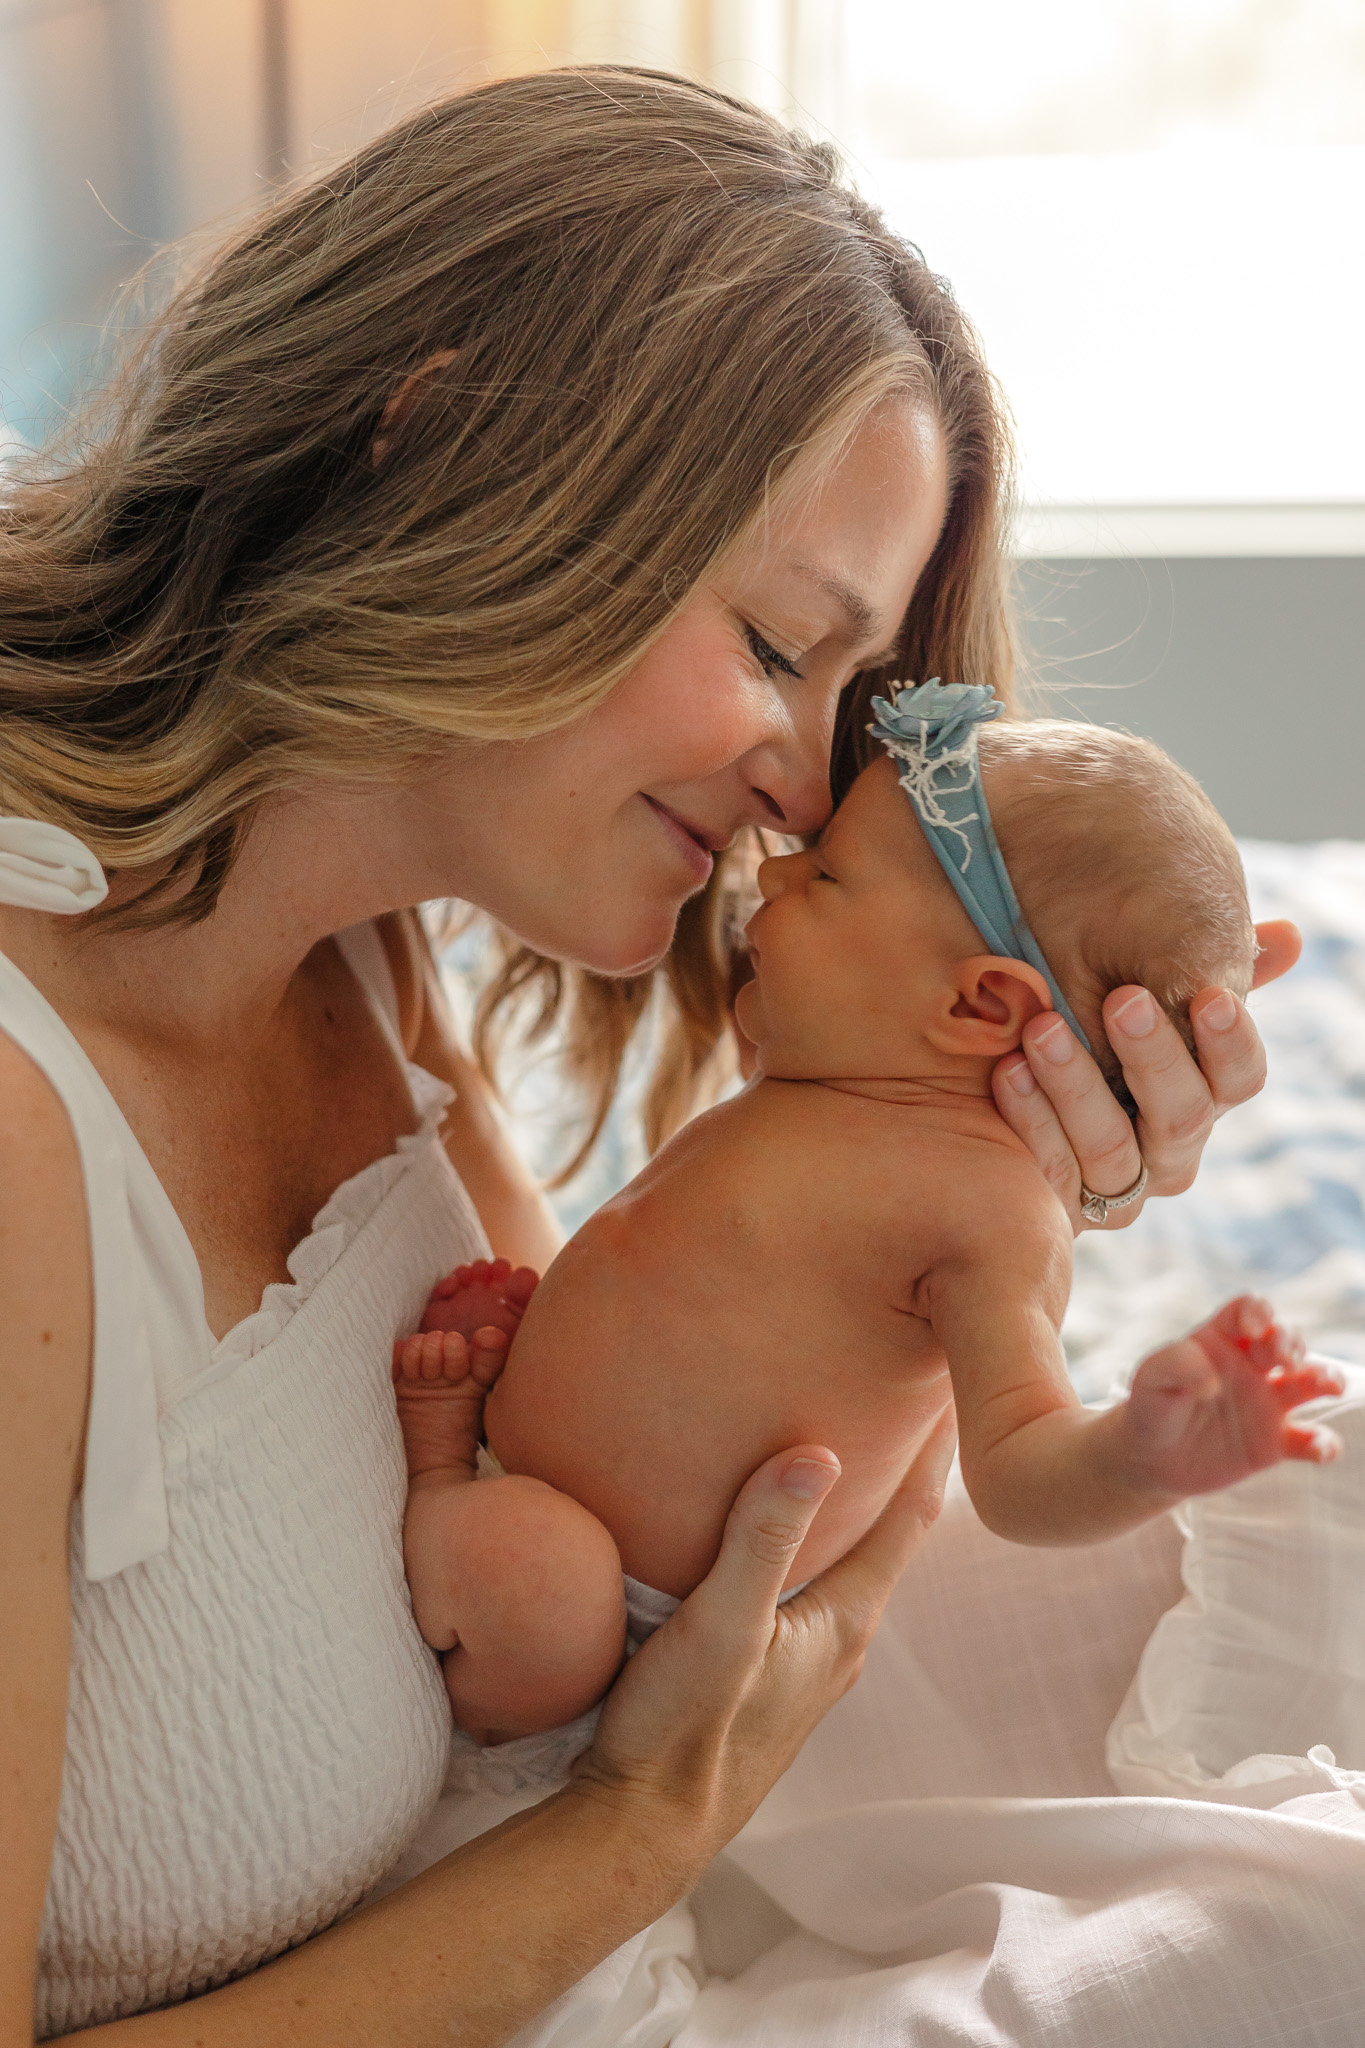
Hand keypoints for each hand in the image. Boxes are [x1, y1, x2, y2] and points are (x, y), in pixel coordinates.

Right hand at [569, 1411, 957, 1858]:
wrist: (641, 1830)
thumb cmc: (682, 1732)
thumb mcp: (722, 1625)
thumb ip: (765, 1539)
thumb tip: (820, 1450)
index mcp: (844, 1619)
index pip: (911, 1514)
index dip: (933, 1446)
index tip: (951, 1377)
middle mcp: (839, 1637)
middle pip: (886, 1530)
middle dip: (899, 1460)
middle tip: (902, 1387)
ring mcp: (805, 1658)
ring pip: (844, 1558)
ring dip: (852, 1501)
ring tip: (846, 1435)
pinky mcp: (768, 1670)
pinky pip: (805, 1582)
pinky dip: (808, 1536)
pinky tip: (771, 1522)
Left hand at [990, 918, 1301, 1232]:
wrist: (998, 1081)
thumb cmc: (1080, 1022)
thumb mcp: (1136, 982)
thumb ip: (1202, 963)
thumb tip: (1289, 936)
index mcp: (1206, 1096)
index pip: (1241, 1077)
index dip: (1230, 1042)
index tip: (1210, 996)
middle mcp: (1172, 1153)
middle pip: (1183, 1115)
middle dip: (1154, 1054)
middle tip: (1123, 999)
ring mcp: (1119, 1188)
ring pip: (1112, 1148)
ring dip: (1077, 1084)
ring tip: (1042, 1029)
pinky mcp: (1063, 1209)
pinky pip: (1055, 1171)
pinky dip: (1033, 1118)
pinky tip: (1009, 1070)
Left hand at [1119, 1294, 1344, 1498]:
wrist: (1149, 1460)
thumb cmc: (1150, 1407)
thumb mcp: (1149, 1379)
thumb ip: (1175, 1365)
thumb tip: (1213, 1380)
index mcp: (1221, 1340)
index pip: (1248, 1310)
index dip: (1258, 1311)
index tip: (1253, 1329)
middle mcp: (1251, 1366)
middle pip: (1285, 1338)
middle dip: (1291, 1342)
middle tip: (1283, 1361)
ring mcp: (1267, 1403)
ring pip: (1310, 1381)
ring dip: (1326, 1378)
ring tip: (1329, 1385)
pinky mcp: (1275, 1443)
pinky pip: (1309, 1440)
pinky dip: (1323, 1443)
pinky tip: (1321, 1449)